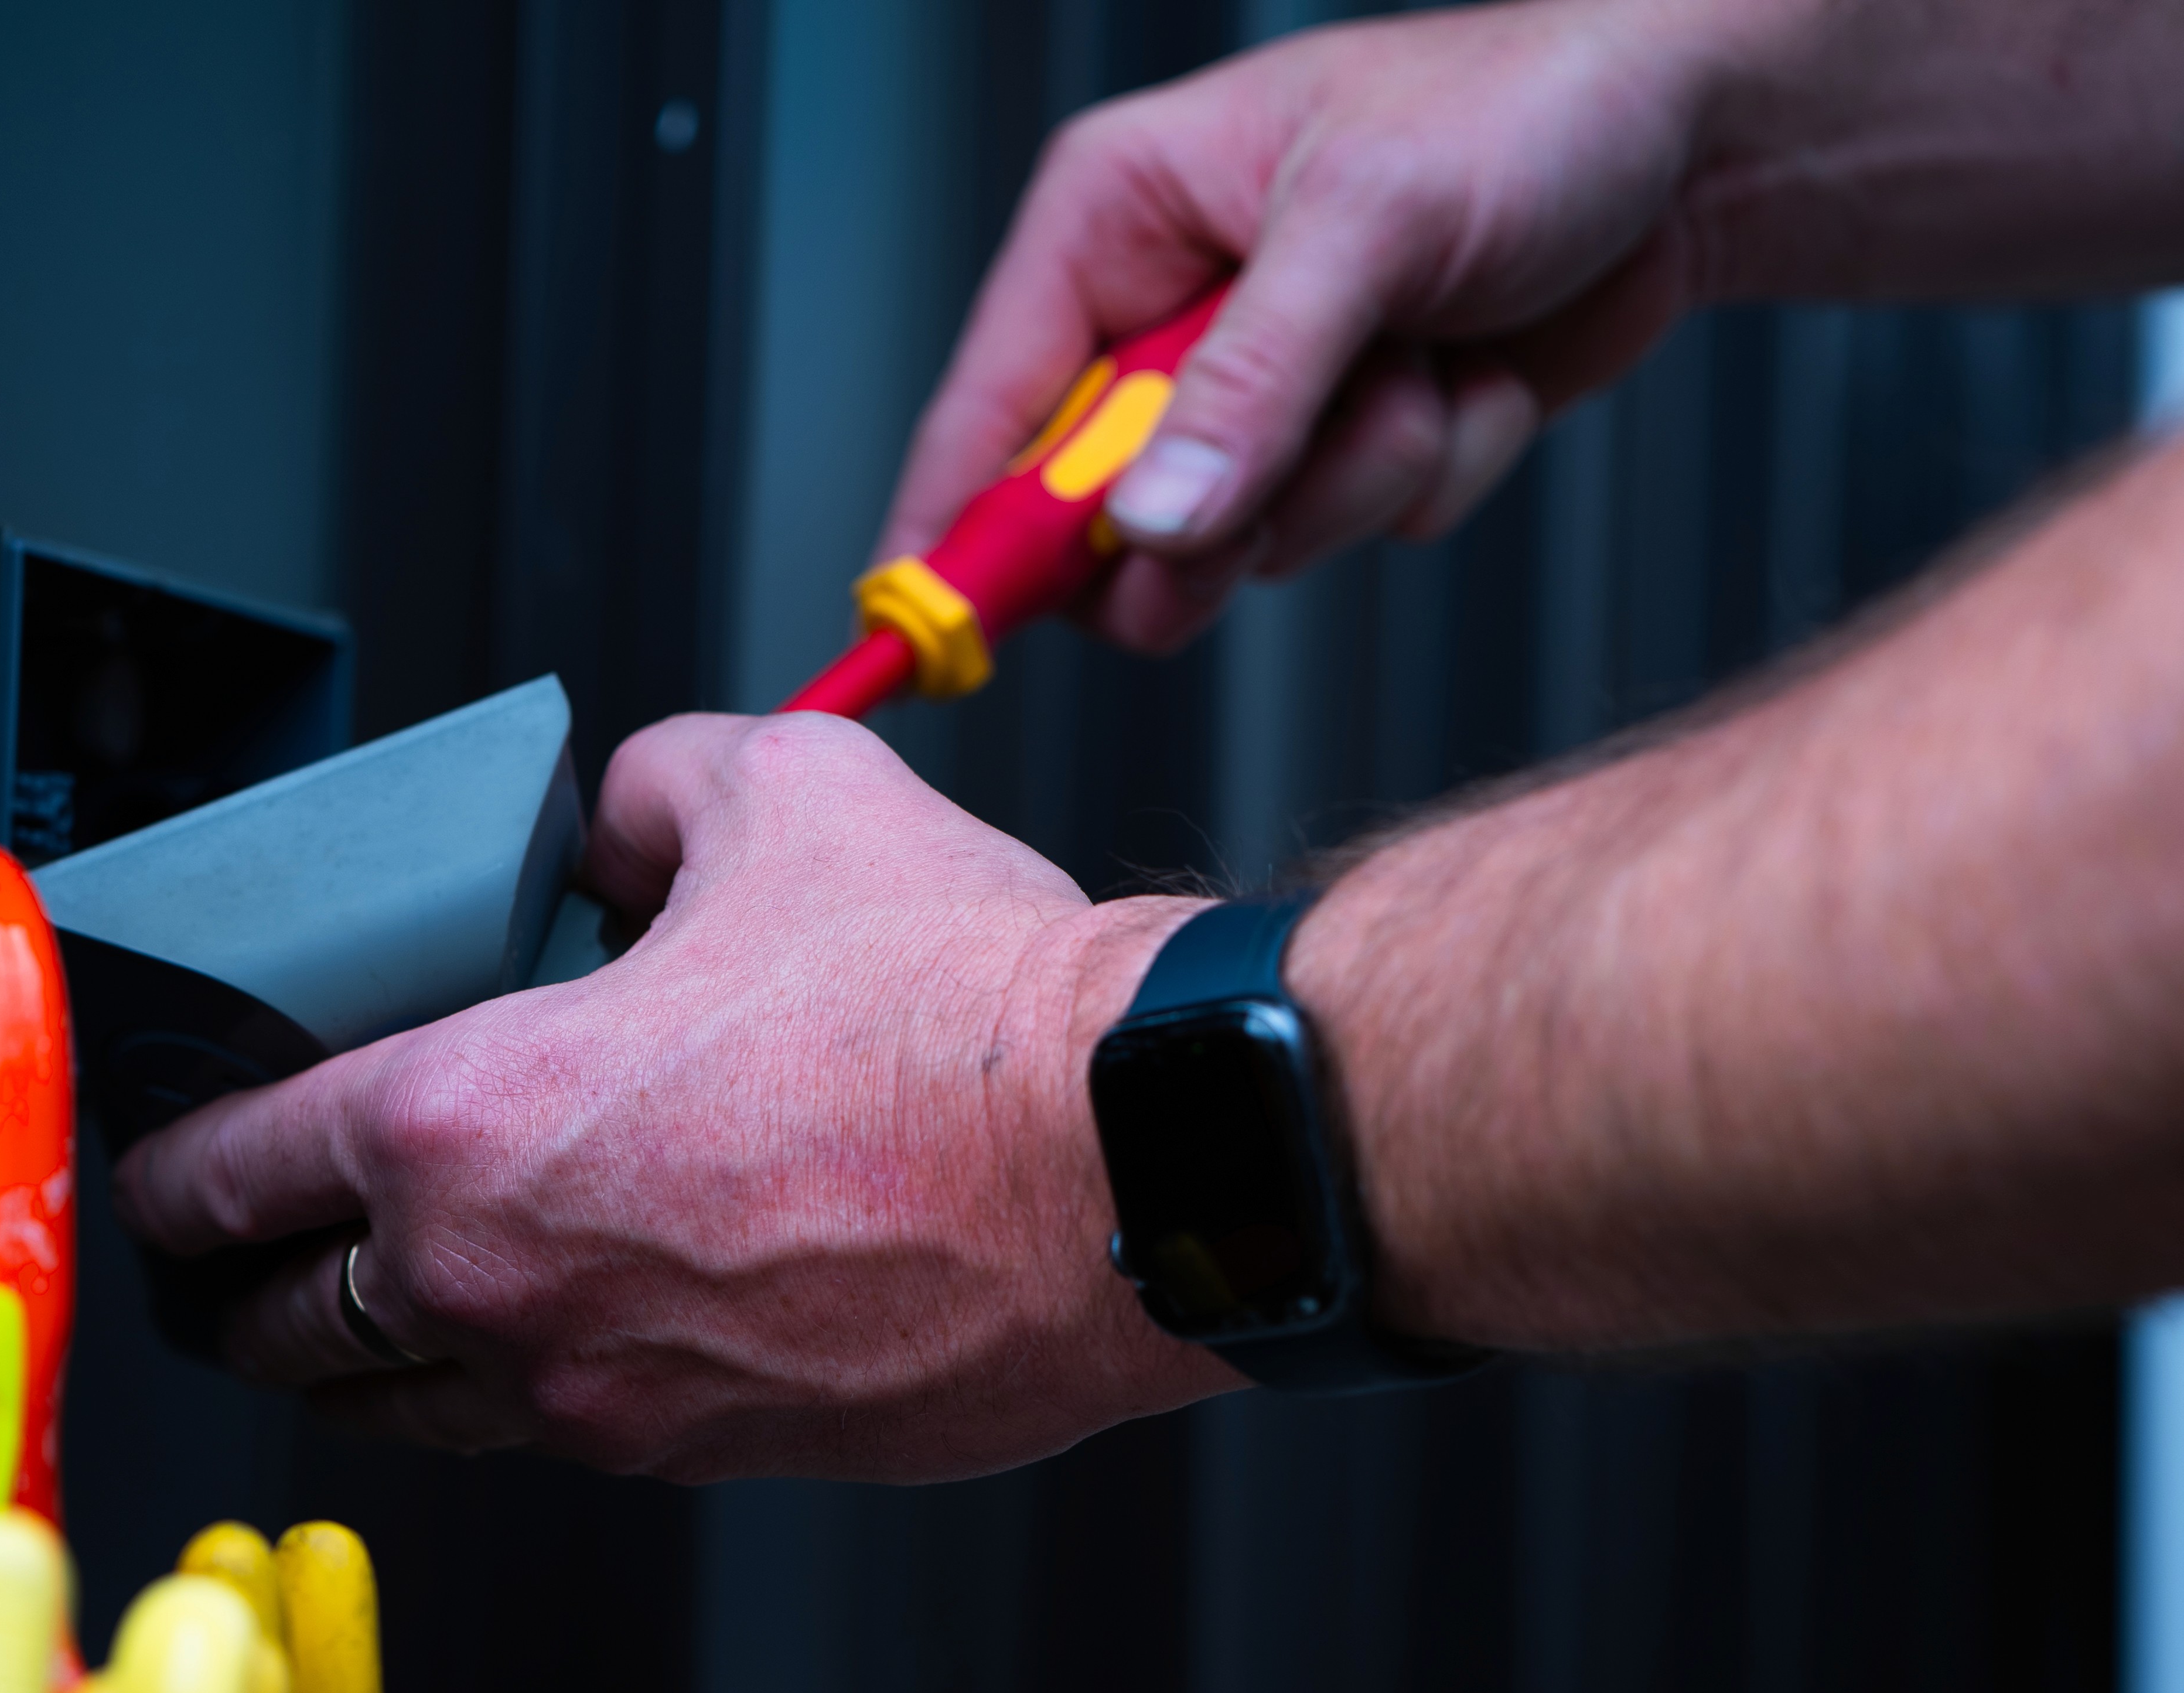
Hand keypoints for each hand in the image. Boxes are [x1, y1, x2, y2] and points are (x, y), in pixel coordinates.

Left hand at [113, 714, 1240, 1483]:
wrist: (1133, 1161)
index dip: (170, 1167)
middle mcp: (503, 1289)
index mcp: (464, 1126)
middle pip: (284, 1330)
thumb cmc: (961, 1006)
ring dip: (359, 1360)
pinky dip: (521, 1385)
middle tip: (233, 1259)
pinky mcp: (705, 1453)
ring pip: (405, 1410)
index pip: (229, 1175)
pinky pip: (557, 1431)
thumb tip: (610, 825)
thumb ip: (639, 792)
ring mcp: (601, 1396)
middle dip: (235, 1293)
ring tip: (358, 1316)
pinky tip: (558, 1324)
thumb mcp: (773, 791)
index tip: (165, 1166)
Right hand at [882, 0, 1741, 649]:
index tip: (940, 637)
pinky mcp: (1340, 439)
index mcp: (1115, 218)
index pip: (986, 407)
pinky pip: (1346, 530)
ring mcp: (1254, 386)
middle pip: (1097, 512)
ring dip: (1357, 477)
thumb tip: (1148, 525)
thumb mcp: (1372, 228)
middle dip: (1213, 518)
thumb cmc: (1532, 109)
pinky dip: (1429, 470)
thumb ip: (1250, 387)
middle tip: (1266, 503)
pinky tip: (1472, 371)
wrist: (1698, 140)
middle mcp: (1164, 308)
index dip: (958, 533)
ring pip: (1238, 539)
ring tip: (1427, 361)